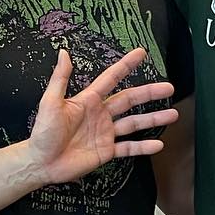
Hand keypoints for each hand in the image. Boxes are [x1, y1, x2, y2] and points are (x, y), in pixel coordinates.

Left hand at [25, 48, 176, 187]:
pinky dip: (142, 147)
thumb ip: (60, 78)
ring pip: (134, 123)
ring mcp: (105, 133)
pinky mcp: (106, 151)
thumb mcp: (50, 102)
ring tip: (173, 114)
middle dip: (149, 93)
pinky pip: (128, 148)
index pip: (111, 78)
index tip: (141, 53)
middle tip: (169, 87)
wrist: (41, 162)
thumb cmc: (43, 132)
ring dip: (153, 119)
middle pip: (129, 100)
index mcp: (89, 100)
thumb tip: (63, 52)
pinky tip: (157, 145)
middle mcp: (101, 114)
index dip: (126, 65)